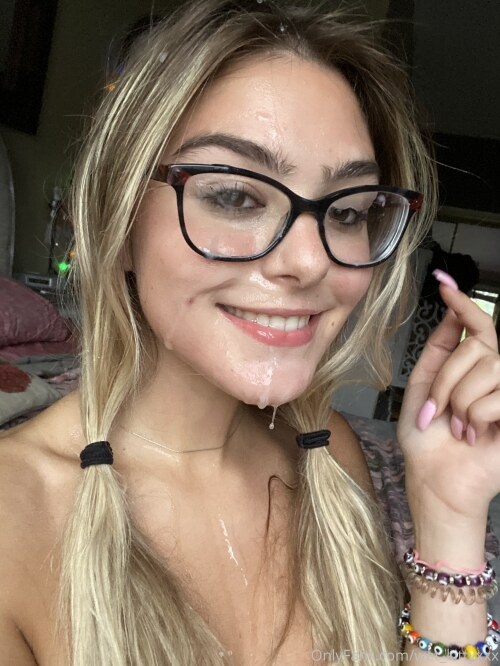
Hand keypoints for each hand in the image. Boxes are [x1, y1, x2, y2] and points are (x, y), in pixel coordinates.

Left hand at [397, 272, 499, 520]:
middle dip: (446, 379)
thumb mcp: (424, 385)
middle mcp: (494, 375)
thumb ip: (439, 349)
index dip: (462, 302)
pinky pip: (494, 398)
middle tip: (437, 411)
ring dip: (458, 401)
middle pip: (476, 346)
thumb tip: (451, 312)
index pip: (476, 325)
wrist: (435, 477)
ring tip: (457, 426)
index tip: (444, 281)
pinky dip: (473, 419)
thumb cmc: (427, 438)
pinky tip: (473, 435)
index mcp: (471, 367)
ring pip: (486, 369)